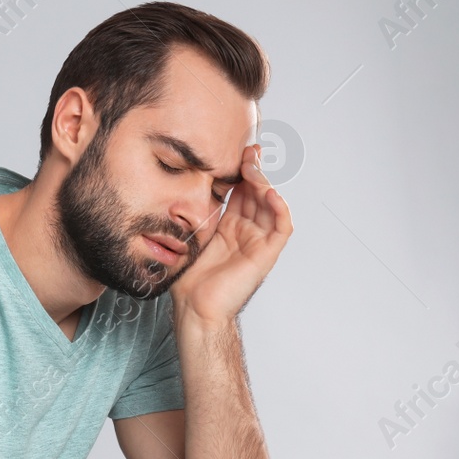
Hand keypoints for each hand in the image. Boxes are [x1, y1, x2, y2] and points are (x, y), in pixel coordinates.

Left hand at [167, 144, 292, 325]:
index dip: (239, 171)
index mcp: (229, 226)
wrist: (194, 307)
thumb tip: (177, 187)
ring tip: (252, 167)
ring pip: (270, 204)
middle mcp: (246, 231)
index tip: (234, 151)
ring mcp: (257, 241)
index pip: (240, 192)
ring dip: (264, 183)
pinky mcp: (266, 254)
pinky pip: (281, 227)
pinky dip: (279, 208)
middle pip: (256, 193)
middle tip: (247, 151)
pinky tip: (268, 193)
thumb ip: (192, 214)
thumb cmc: (187, 279)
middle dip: (253, 170)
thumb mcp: (188, 236)